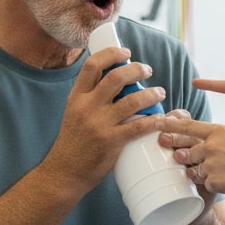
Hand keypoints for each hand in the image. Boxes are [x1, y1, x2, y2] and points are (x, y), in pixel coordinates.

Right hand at [43, 46, 165, 190]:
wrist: (63, 172)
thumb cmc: (72, 143)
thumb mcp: (74, 113)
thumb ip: (90, 99)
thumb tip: (114, 82)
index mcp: (76, 97)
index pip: (92, 66)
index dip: (111, 54)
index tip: (126, 52)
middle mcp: (86, 107)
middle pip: (116, 78)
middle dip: (136, 69)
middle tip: (147, 70)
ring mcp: (99, 124)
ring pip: (132, 100)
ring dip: (151, 93)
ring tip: (159, 93)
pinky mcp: (111, 142)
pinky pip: (138, 126)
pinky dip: (154, 120)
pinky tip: (161, 118)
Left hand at [155, 115, 224, 197]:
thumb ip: (216, 139)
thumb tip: (198, 144)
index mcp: (218, 131)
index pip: (188, 126)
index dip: (169, 124)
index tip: (156, 122)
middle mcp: (212, 145)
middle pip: (185, 148)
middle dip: (174, 148)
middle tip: (164, 145)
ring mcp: (211, 163)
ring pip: (192, 168)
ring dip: (196, 170)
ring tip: (214, 169)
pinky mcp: (214, 181)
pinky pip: (204, 183)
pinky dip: (212, 183)